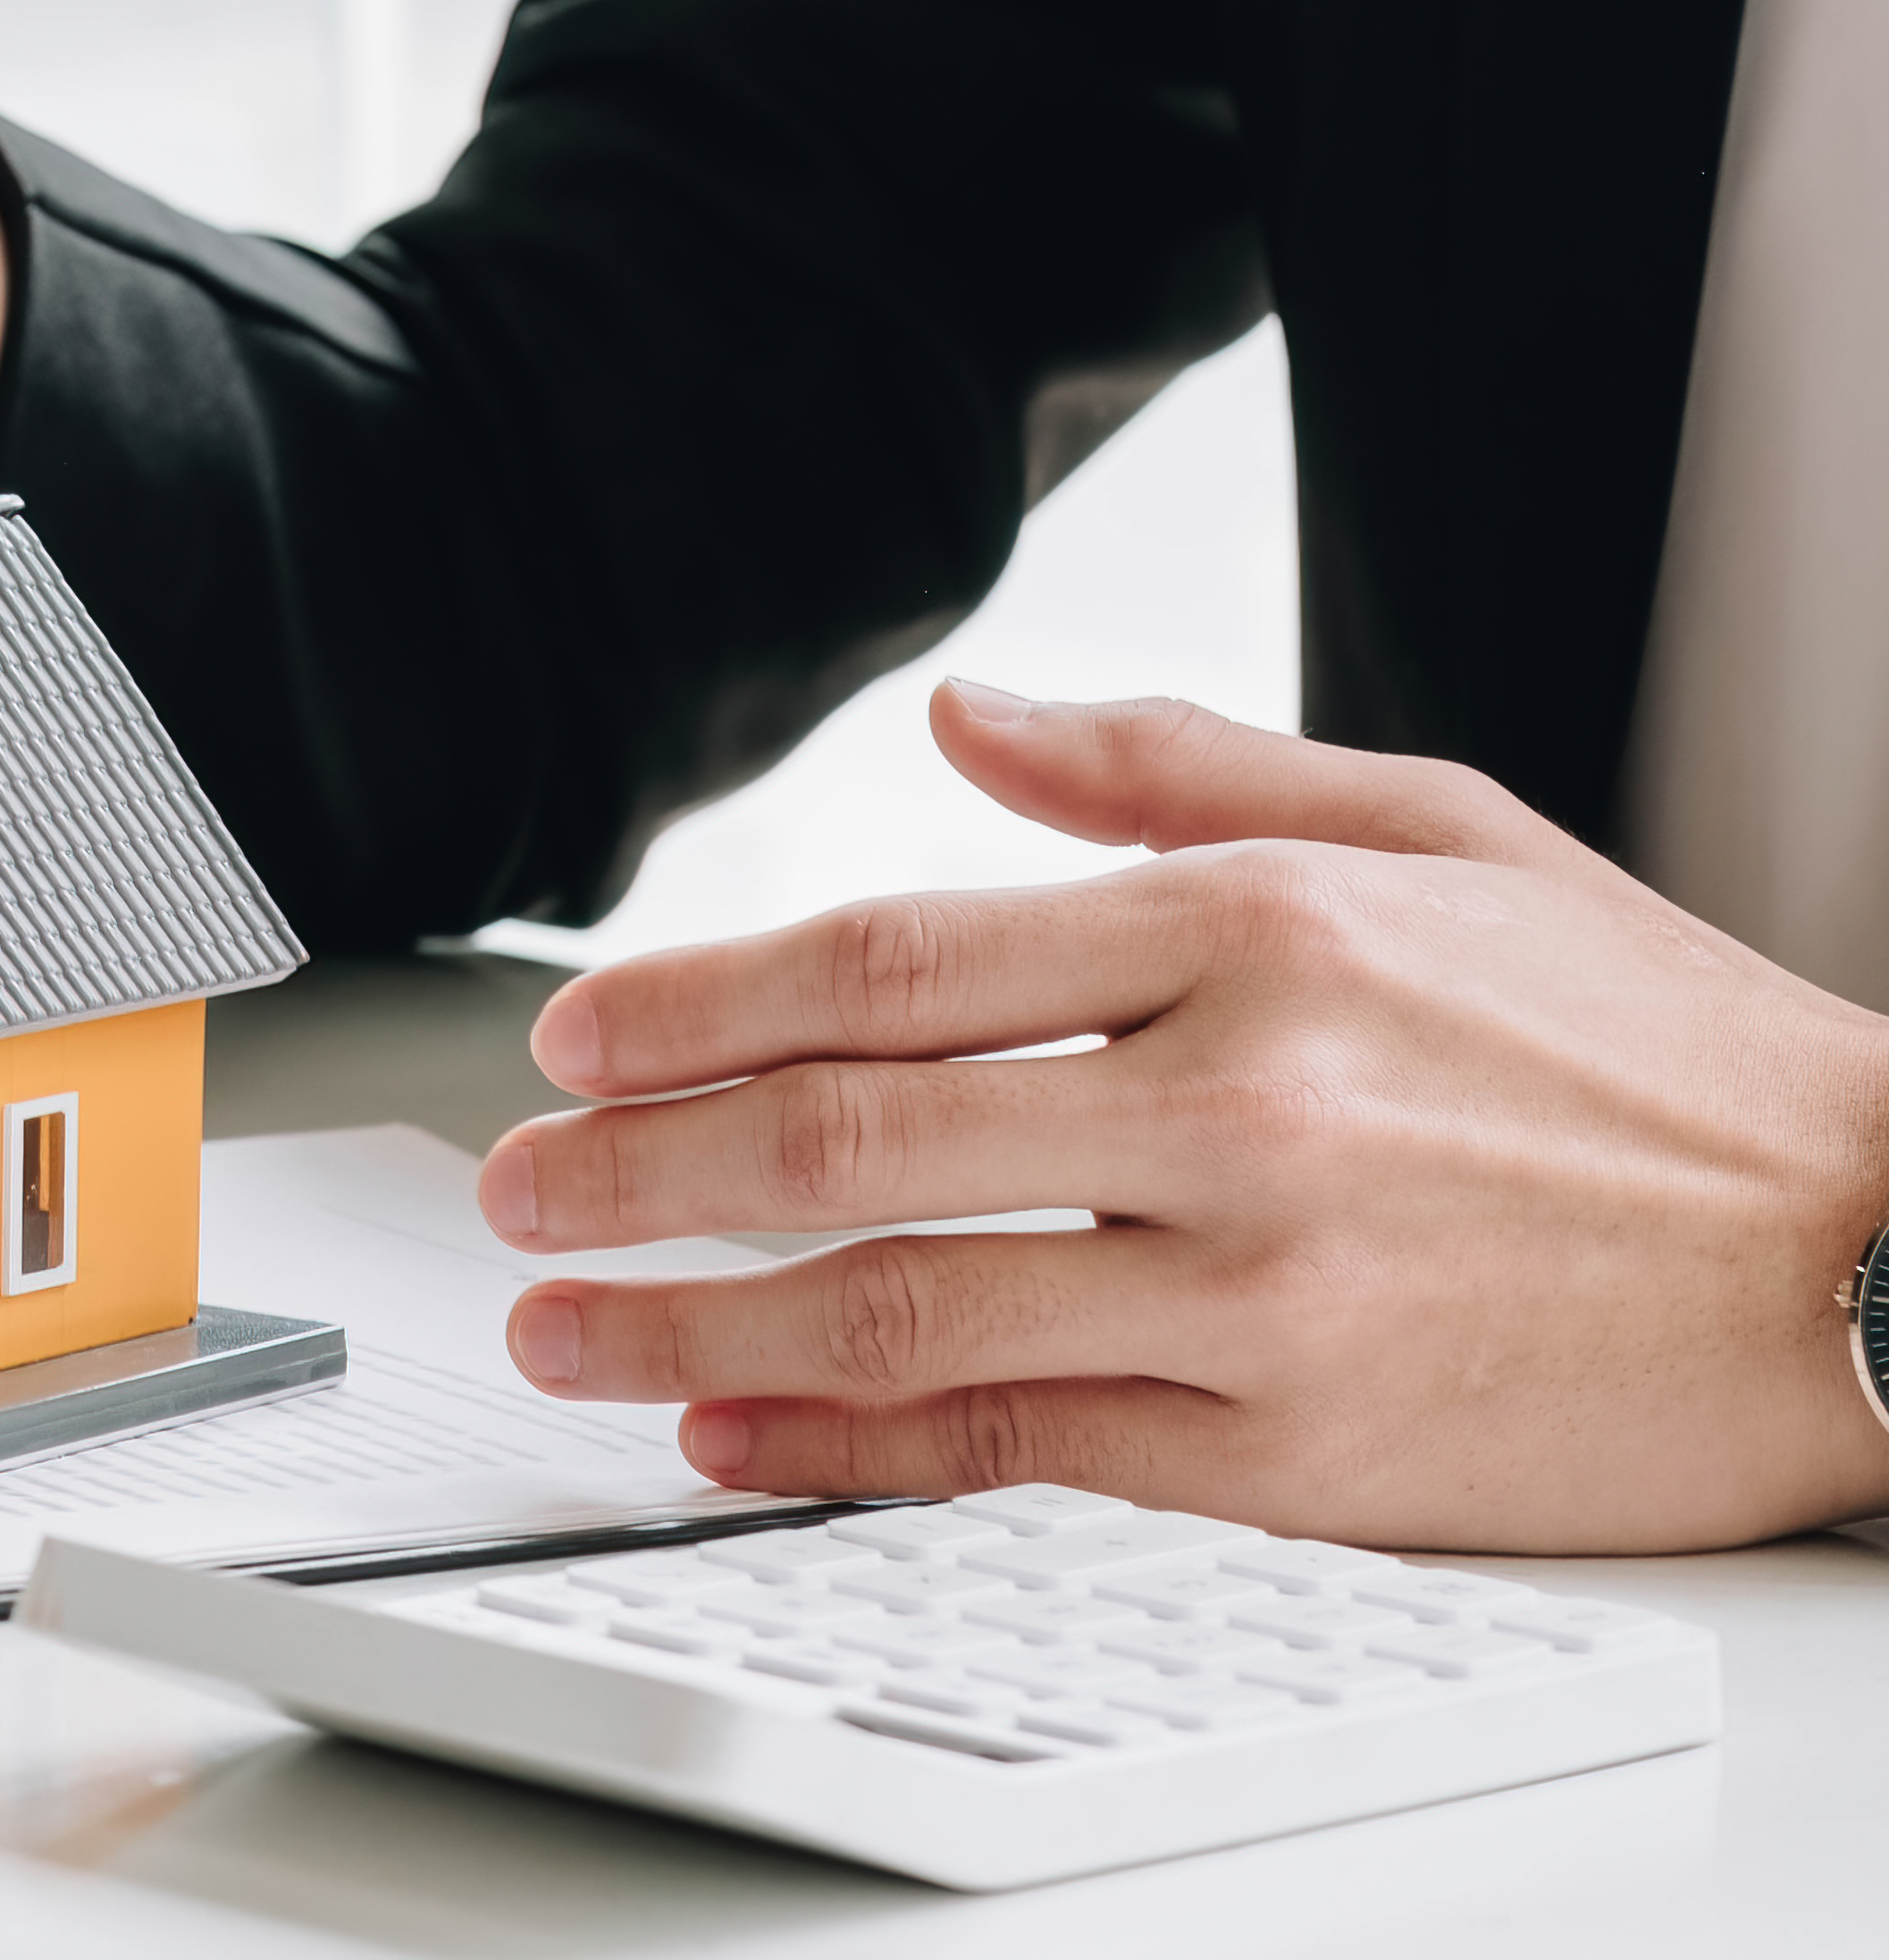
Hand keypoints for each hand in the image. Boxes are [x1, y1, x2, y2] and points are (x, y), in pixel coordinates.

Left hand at [480, 681, 1888, 1550]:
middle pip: (851, 1132)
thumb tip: (965, 715)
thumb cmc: (1659, 1052)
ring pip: (899, 1305)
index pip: (890, 960)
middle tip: (511, 1193)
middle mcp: (1242, 1102)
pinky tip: (732, 1427)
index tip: (570, 1040)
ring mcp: (1271, 1291)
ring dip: (688, 1318)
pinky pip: (1019, 1450)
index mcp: (1255, 931)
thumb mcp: (1440, 830)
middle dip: (638, 1165)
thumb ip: (1174, 769)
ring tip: (562, 1324)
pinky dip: (844, 1446)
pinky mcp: (1310, 1455)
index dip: (696, 1002)